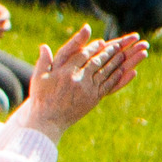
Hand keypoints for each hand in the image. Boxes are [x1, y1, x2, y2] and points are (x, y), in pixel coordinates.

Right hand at [26, 25, 144, 130]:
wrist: (48, 120)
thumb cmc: (41, 98)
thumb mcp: (38, 78)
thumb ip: (43, 61)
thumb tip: (43, 46)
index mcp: (65, 72)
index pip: (82, 55)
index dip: (92, 47)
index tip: (100, 42)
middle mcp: (79, 79)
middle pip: (97, 62)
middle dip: (108, 52)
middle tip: (118, 45)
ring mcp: (88, 90)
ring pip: (105, 72)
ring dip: (115, 62)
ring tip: (123, 54)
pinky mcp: (94, 99)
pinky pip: (108, 85)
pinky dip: (116, 77)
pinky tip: (122, 71)